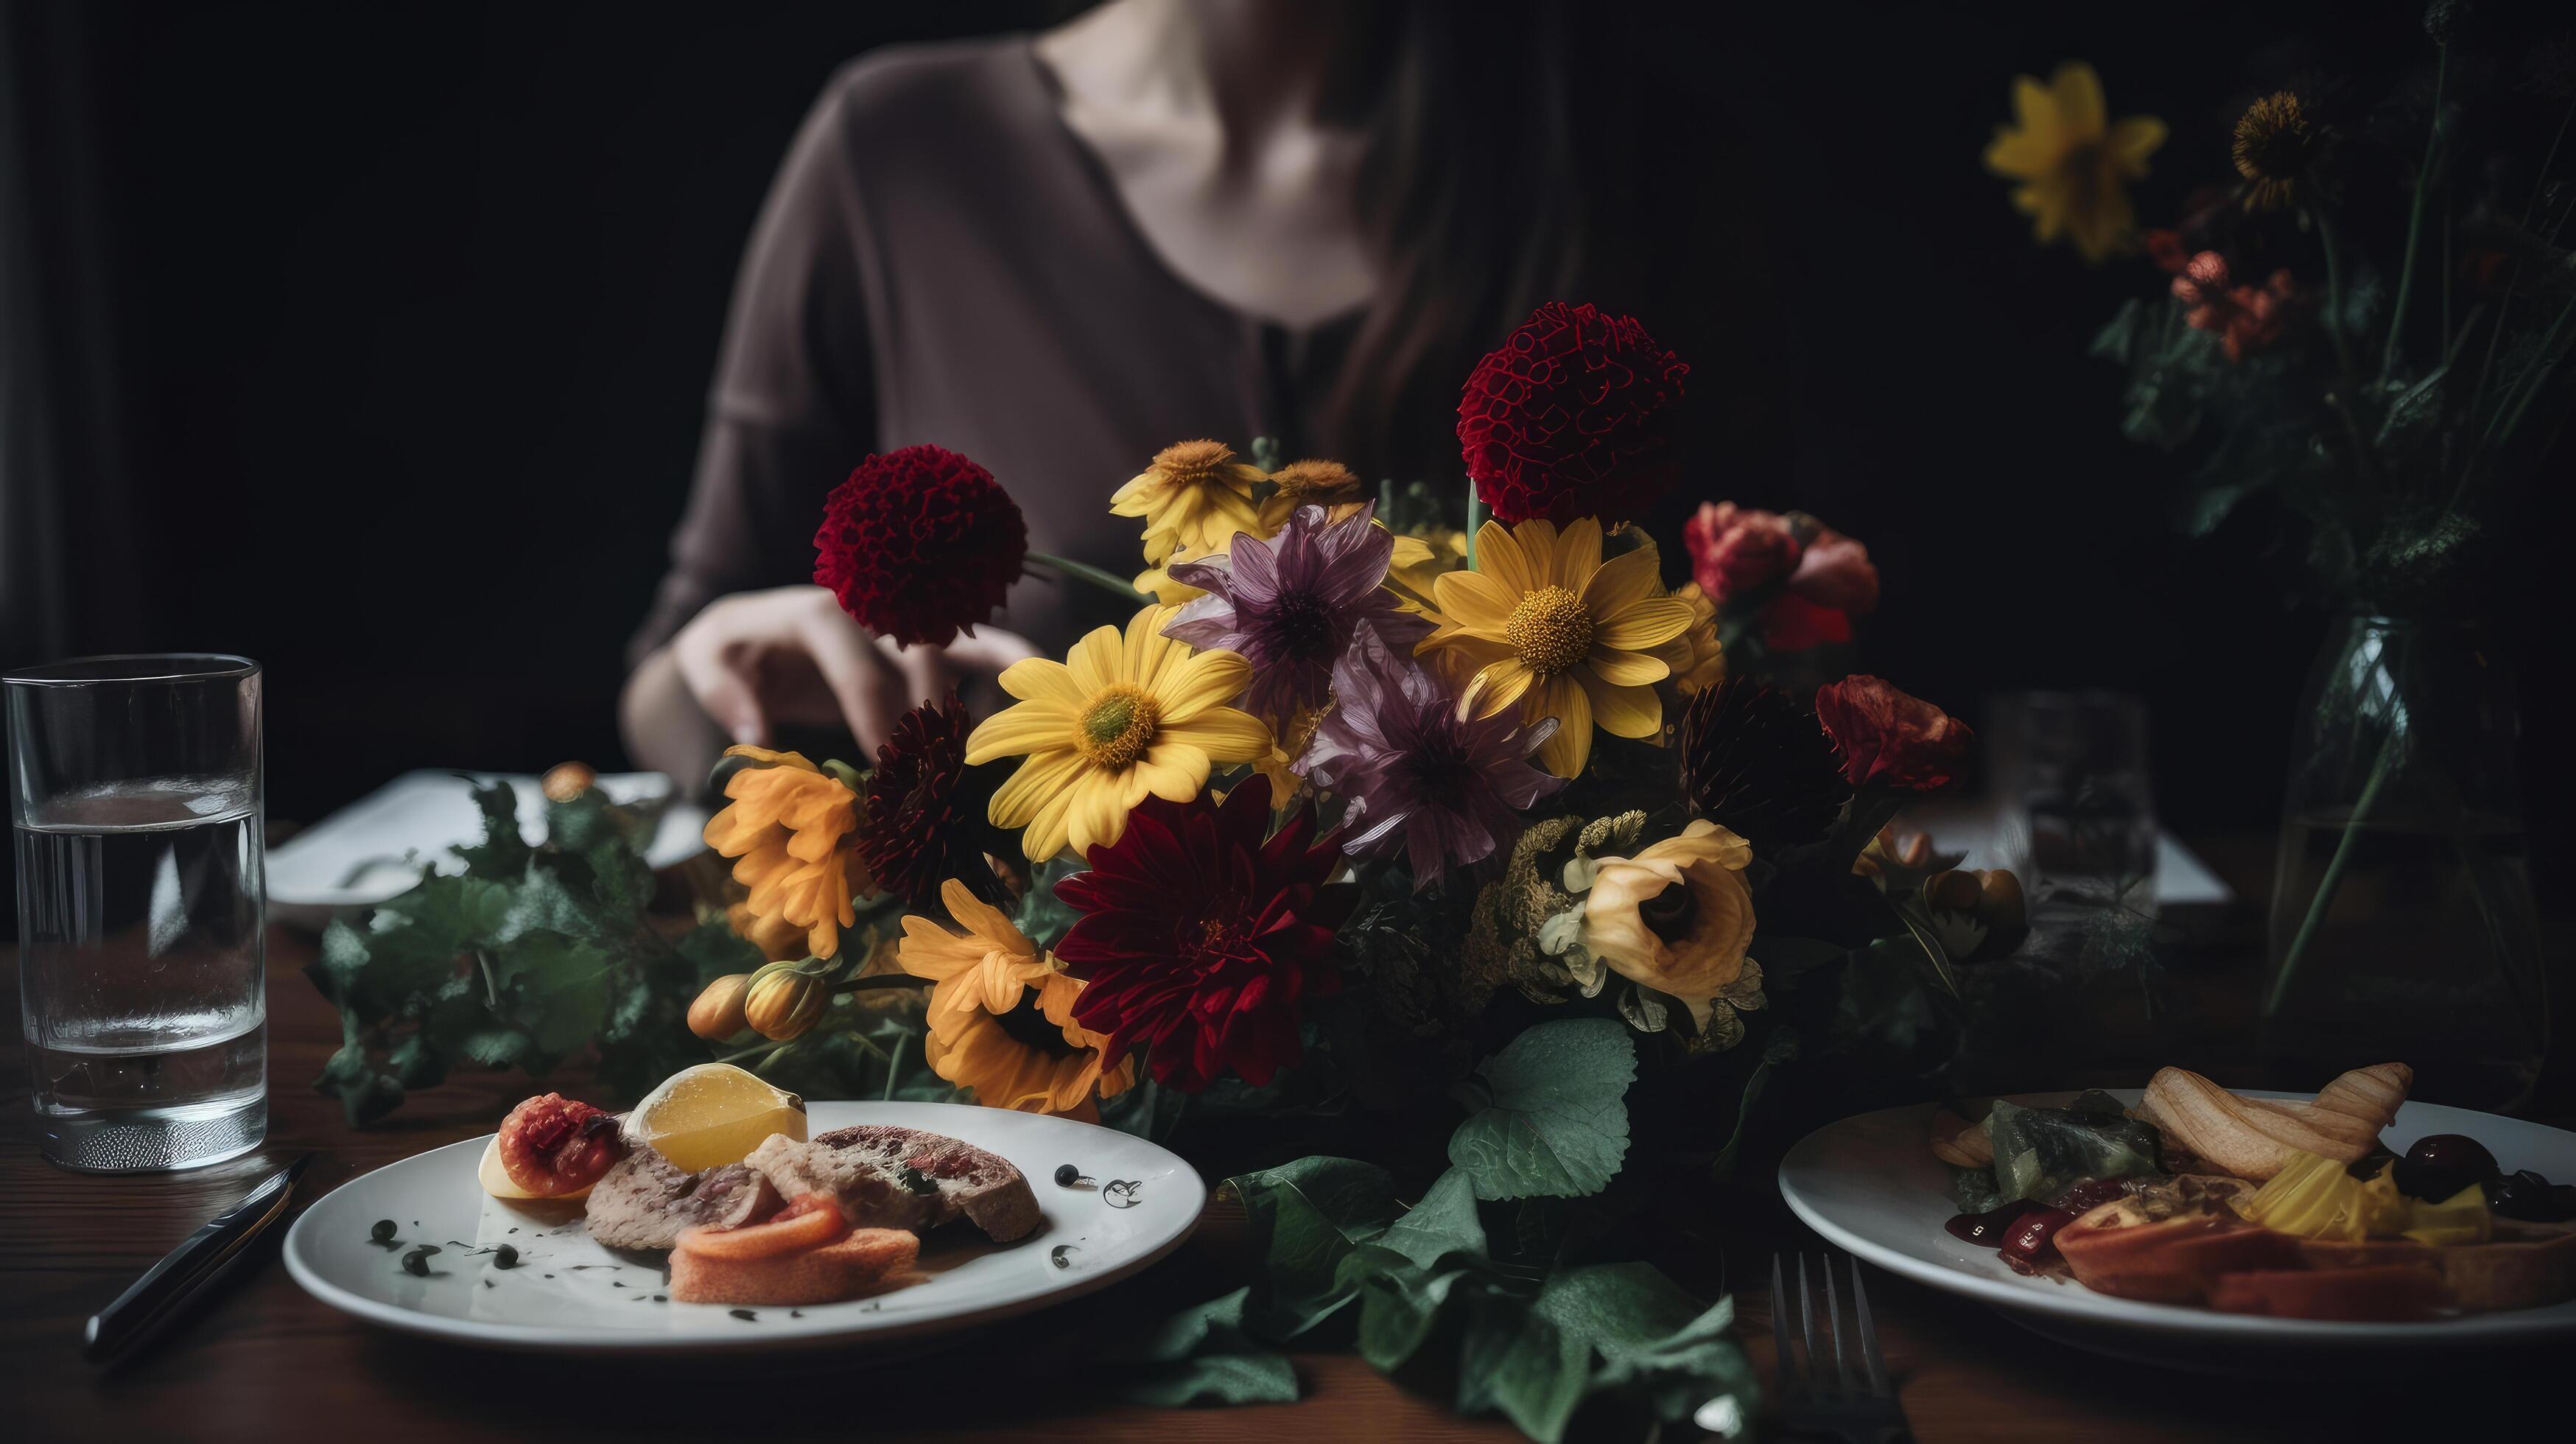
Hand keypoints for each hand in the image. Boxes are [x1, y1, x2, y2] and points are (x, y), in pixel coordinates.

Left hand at [669, 585, 1035, 756]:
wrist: (749, 631)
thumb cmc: (729, 652)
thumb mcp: (704, 662)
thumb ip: (721, 691)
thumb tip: (756, 730)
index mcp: (816, 614)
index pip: (856, 664)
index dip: (872, 715)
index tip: (882, 768)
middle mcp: (868, 609)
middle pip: (914, 658)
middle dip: (925, 718)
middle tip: (930, 778)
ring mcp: (898, 623)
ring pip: (949, 652)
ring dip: (968, 698)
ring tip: (987, 748)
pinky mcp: (918, 641)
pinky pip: (970, 644)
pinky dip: (1005, 656)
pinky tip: (1038, 674)